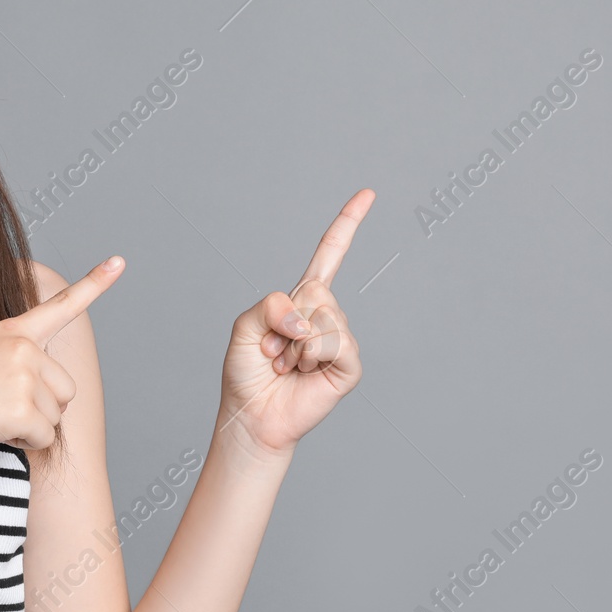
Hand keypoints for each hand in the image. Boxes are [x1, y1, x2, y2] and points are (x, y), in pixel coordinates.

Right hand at [0, 255, 125, 463]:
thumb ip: (13, 358)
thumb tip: (47, 384)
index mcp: (11, 330)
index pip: (60, 305)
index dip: (94, 284)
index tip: (120, 261)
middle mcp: (22, 346)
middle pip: (65, 389)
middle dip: (42, 407)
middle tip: (0, 406)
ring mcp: (24, 374)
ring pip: (56, 415)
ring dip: (31, 426)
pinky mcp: (23, 406)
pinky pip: (45, 437)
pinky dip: (25, 444)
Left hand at [218, 188, 374, 460]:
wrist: (252, 416)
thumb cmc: (247, 374)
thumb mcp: (244, 327)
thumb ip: (269, 306)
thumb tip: (308, 316)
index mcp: (301, 300)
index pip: (329, 255)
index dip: (347, 224)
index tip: (367, 194)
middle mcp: (325, 315)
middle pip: (316, 289)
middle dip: (285, 321)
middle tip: (274, 349)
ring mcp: (340, 339)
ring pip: (324, 317)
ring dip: (294, 345)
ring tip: (286, 364)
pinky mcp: (349, 365)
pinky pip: (335, 344)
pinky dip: (311, 357)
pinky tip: (303, 373)